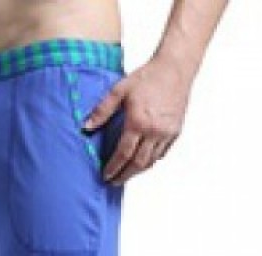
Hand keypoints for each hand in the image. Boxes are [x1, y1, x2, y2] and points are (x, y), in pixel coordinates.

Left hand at [83, 52, 193, 185]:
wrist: (175, 68)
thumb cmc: (147, 76)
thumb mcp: (119, 90)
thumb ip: (102, 110)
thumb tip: (85, 127)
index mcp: (138, 122)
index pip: (123, 154)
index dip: (113, 167)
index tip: (105, 175)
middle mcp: (154, 131)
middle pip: (138, 163)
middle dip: (125, 175)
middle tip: (114, 182)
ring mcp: (167, 133)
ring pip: (151, 161)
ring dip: (137, 171)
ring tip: (126, 174)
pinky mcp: (176, 131)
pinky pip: (162, 153)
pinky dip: (150, 161)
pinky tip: (141, 162)